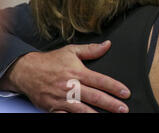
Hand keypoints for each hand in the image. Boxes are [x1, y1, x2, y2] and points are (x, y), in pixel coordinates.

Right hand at [2, 41, 130, 112]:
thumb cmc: (50, 61)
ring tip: (108, 118)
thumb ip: (91, 49)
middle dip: (110, 104)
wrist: (26, 71)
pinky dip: (74, 119)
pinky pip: (65, 117)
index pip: (100, 80)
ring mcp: (61, 99)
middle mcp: (70, 86)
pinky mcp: (52, 108)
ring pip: (82, 110)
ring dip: (95, 114)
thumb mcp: (71, 51)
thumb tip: (107, 45)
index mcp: (77, 72)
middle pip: (94, 97)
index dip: (114, 87)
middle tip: (123, 109)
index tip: (125, 93)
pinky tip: (85, 120)